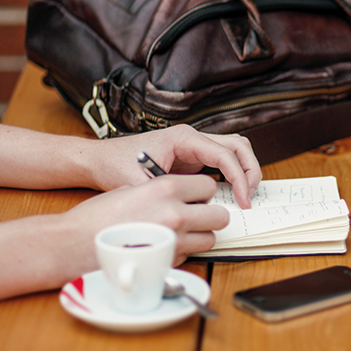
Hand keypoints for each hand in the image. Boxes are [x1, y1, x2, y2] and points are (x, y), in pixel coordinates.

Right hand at [62, 174, 228, 264]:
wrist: (74, 244)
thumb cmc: (98, 216)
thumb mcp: (131, 189)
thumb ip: (162, 191)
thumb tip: (182, 197)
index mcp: (166, 188)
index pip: (209, 186)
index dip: (203, 192)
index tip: (197, 196)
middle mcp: (175, 213)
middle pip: (219, 216)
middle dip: (210, 216)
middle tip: (198, 216)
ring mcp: (174, 241)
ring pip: (210, 239)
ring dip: (200, 236)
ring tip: (180, 233)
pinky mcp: (168, 263)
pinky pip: (190, 255)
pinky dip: (183, 252)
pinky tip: (164, 246)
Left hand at [86, 125, 261, 207]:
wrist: (100, 159)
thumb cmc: (116, 166)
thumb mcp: (141, 185)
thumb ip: (169, 196)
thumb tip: (195, 212)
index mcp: (183, 138)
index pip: (225, 154)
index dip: (239, 178)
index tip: (243, 200)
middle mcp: (192, 137)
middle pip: (238, 146)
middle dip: (250, 171)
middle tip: (250, 197)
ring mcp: (194, 146)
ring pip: (234, 150)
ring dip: (245, 170)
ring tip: (245, 195)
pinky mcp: (193, 157)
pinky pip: (223, 161)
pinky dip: (233, 175)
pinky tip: (230, 195)